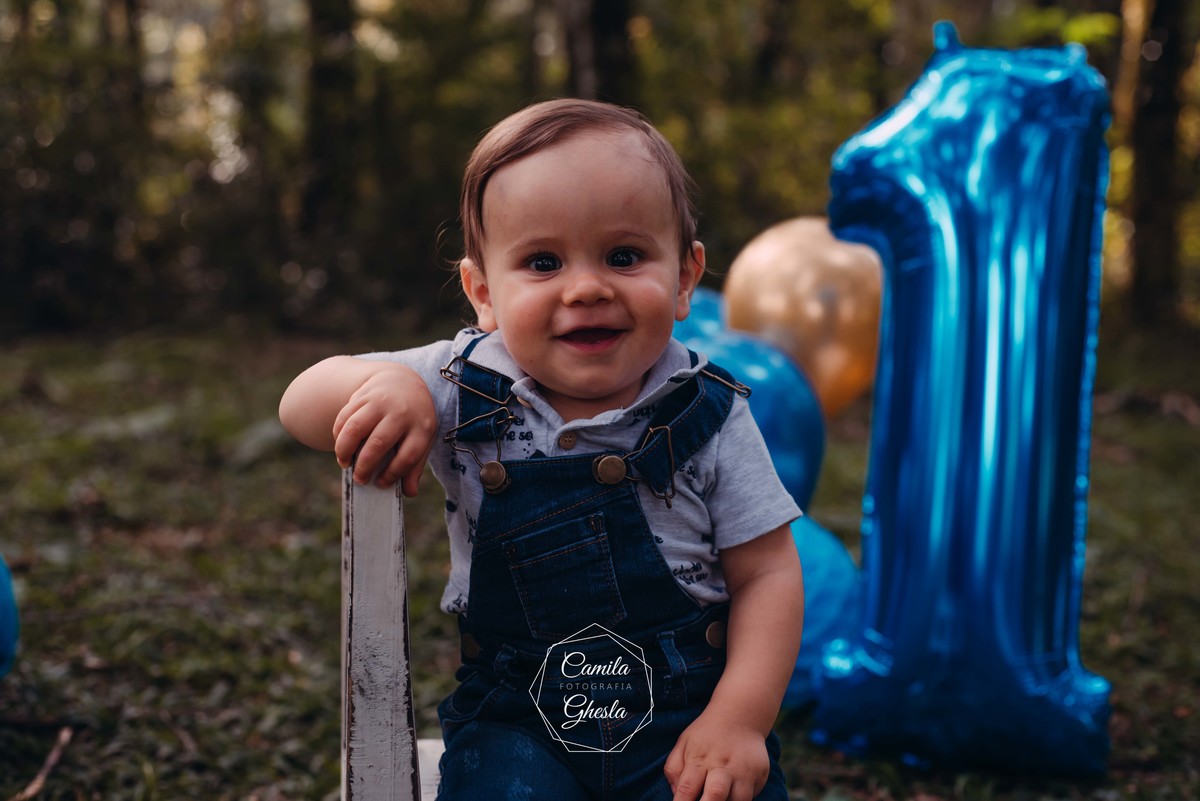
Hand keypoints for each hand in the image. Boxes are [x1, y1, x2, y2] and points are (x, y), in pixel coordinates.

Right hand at [332, 365, 435, 494]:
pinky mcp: (363, 395)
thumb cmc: (413, 419)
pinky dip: (338, 434)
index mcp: (422, 427)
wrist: (403, 381)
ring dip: (344, 449)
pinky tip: (341, 445)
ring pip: (355, 428)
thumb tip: (409, 493)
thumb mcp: (422, 438)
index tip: (381, 484)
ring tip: (344, 463)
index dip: (393, 473)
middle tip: (359, 479)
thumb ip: (415, 464)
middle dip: (365, 466)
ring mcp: (381, 402)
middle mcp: (401, 412)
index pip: (408, 456)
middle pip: (379, 443)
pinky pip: (345, 417)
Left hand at [664, 713, 769, 800]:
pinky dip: (740, 800)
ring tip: (719, 799)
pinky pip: (751, 797)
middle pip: (715, 794)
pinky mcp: (760, 775)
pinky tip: (732, 794)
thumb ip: (674, 769)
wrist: (741, 716)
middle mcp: (722, 765)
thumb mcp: (684, 743)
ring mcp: (744, 771)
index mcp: (699, 758)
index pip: (686, 788)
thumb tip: (676, 794)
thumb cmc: (707, 735)